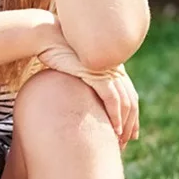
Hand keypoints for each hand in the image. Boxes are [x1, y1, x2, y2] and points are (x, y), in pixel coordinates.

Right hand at [36, 26, 139, 148]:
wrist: (46, 37)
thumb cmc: (56, 54)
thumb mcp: (74, 69)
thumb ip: (83, 81)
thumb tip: (80, 97)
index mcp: (112, 66)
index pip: (129, 94)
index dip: (132, 115)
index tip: (130, 132)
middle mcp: (114, 68)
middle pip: (131, 100)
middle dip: (131, 123)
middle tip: (127, 142)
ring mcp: (107, 70)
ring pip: (125, 103)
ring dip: (125, 124)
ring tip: (120, 141)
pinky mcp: (97, 74)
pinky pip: (113, 99)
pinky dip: (115, 116)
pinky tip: (114, 130)